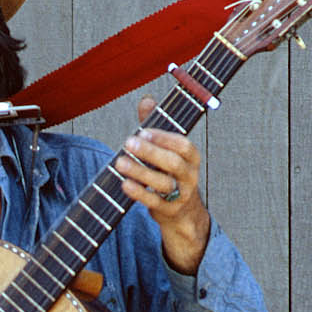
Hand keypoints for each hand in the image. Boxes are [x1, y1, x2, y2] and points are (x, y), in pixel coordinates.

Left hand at [117, 96, 211, 276]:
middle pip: (173, 163)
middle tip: (128, 143)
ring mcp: (180, 195)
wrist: (182, 212)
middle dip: (150, 152)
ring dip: (140, 172)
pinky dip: (139, 193)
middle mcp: (189, 176)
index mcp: (191, 157)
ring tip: (119, 162)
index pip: (183, 145)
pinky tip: (124, 183)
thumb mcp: (166, 149)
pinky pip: (154, 203)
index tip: (144, 130)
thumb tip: (146, 99)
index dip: (164, 137)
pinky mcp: (168, 211)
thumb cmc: (169, 173)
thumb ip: (156, 125)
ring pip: (163, 183)